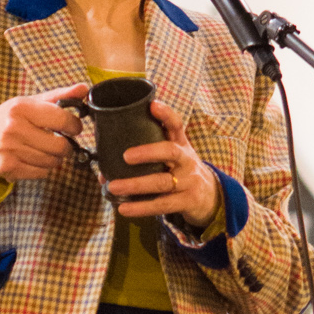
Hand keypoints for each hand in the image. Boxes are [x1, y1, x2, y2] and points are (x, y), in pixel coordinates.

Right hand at [0, 84, 87, 182]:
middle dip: (67, 146)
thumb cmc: (8, 119)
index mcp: (21, 108)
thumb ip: (59, 96)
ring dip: (55, 157)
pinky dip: (44, 168)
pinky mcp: (10, 168)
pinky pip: (42, 173)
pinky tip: (35, 158)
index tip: (73, 127)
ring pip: (52, 162)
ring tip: (46, 149)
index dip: (74, 125)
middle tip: (62, 142)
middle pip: (60, 146)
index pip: (62, 119)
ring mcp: (11, 150)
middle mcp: (14, 129)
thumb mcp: (29, 102)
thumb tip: (84, 88)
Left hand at [109, 99, 219, 229]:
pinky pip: (163, 205)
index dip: (166, 114)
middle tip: (125, 156)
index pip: (176, 125)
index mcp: (181, 144)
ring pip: (162, 182)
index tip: (152, 105)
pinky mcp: (188, 201)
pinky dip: (142, 207)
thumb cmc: (180, 172)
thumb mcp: (173, 156)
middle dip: (148, 152)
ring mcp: (189, 181)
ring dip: (136, 185)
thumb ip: (147, 154)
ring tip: (113, 187)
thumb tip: (104, 167)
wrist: (209, 196)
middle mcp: (186, 160)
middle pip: (170, 152)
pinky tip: (124, 208)